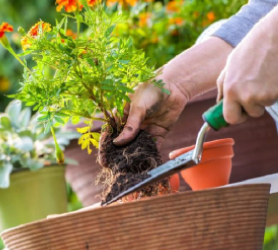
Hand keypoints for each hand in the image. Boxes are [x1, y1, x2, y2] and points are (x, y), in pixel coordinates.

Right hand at [98, 37, 231, 165]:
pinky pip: (153, 147)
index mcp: (123, 116)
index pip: (111, 132)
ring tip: (129, 170)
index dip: (106, 145)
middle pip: (123, 143)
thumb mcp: (137, 107)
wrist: (174, 86)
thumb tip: (118, 143)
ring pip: (137, 146)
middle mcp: (132, 125)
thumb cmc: (150, 90)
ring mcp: (145, 130)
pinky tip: (146, 165)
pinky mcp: (158, 134)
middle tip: (114, 167)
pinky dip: (151, 155)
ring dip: (134, 157)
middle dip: (118, 155)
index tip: (104, 157)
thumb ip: (130, 126)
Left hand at [217, 26, 277, 123]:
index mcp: (230, 90)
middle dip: (253, 108)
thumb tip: (219, 103)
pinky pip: (277, 97)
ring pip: (265, 105)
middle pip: (251, 114)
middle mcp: (246, 96)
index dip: (236, 117)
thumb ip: (223, 87)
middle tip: (255, 92)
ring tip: (263, 76)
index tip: (239, 114)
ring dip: (265, 96)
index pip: (230, 118)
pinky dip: (276, 89)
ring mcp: (264, 95)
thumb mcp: (229, 67)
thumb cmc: (250, 51)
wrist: (275, 39)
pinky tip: (273, 74)